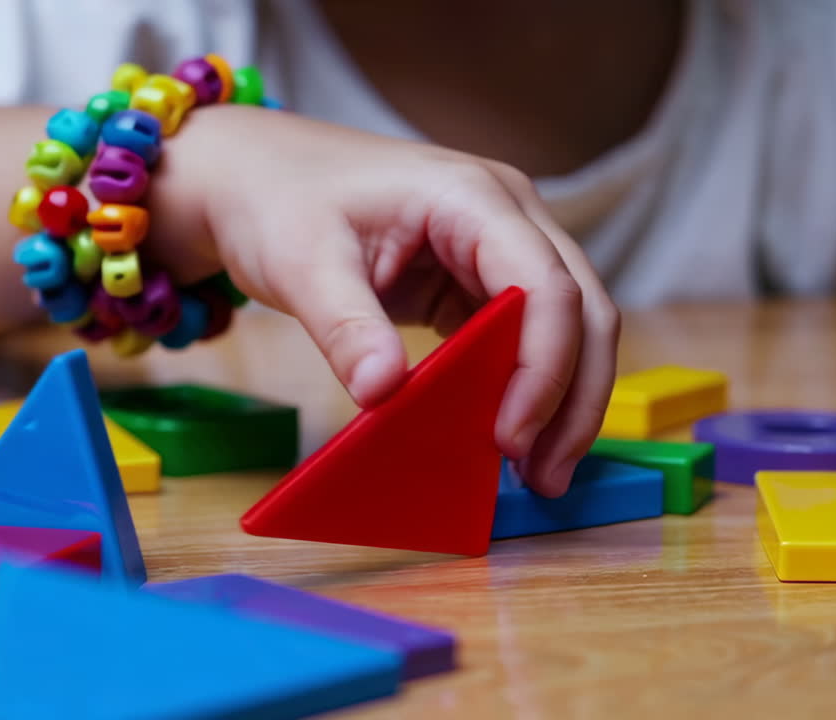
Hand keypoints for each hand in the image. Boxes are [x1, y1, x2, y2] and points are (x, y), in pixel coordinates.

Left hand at [147, 106, 619, 496]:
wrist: (253, 178)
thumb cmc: (277, 201)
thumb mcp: (301, 263)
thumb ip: (345, 326)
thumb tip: (385, 394)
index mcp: (470, 195)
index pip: (545, 284)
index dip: (543, 367)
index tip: (509, 439)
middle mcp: (504, 213)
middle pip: (582, 307)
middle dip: (574, 397)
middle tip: (546, 477)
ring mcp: (497, 245)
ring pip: (568, 326)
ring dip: (562, 399)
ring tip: (538, 473)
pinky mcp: (479, 277)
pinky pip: (525, 336)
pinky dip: (525, 388)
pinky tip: (505, 437)